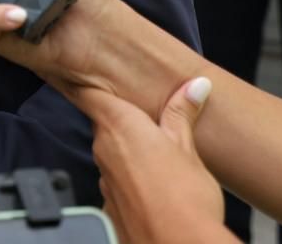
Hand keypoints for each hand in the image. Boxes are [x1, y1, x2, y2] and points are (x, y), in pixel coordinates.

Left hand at [84, 79, 230, 243]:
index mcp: (120, 126)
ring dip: (129, 151)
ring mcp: (105, 181)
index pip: (89, 94)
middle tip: (148, 116)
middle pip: (104, 124)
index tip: (88, 74)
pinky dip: (131, 179)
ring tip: (159, 154)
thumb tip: (193, 86)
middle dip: (123, 119)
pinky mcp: (110, 206)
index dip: (87, 82)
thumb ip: (183, 115)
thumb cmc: (185, 201)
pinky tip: (153, 185)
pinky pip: (117, 182)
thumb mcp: (188, 149)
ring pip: (112, 154)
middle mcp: (104, 151)